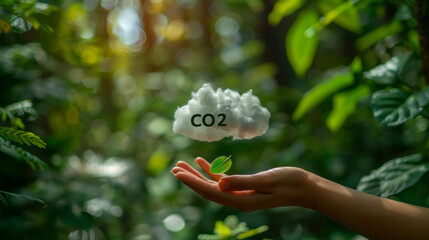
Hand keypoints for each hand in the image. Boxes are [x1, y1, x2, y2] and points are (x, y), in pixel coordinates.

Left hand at [171, 157, 311, 211]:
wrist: (304, 187)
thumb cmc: (289, 182)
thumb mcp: (266, 180)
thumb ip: (242, 182)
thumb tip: (218, 185)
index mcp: (241, 200)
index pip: (210, 191)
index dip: (192, 182)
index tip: (177, 173)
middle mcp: (238, 200)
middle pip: (207, 190)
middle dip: (190, 179)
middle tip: (174, 168)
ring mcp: (241, 195)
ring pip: (213, 186)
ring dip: (197, 175)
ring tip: (183, 165)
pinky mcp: (245, 188)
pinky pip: (223, 181)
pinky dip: (212, 172)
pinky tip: (203, 162)